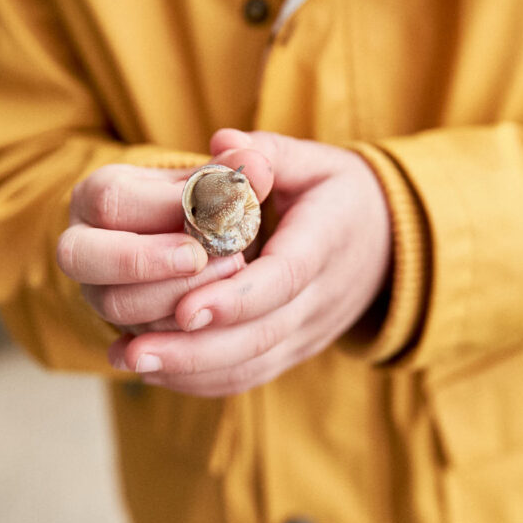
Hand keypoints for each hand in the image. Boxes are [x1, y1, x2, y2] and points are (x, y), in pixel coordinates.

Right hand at [57, 151, 273, 334]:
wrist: (197, 242)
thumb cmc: (205, 202)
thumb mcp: (217, 178)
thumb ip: (233, 169)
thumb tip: (248, 158)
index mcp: (99, 195)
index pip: (110, 200)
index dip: (158, 213)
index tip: (206, 225)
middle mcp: (84, 243)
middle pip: (81, 258)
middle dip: (145, 263)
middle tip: (201, 260)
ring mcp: (98, 291)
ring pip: (113, 307)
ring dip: (172, 300)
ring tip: (224, 282)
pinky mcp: (122, 330)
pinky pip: (141, 343)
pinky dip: (181, 337)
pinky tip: (218, 323)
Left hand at [108, 129, 391, 396]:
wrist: (390, 245)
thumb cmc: (339, 195)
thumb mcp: (315, 162)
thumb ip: (268, 153)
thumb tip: (223, 143)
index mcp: (326, 243)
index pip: (283, 280)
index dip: (235, 299)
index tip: (185, 309)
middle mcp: (321, 297)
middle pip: (260, 335)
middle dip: (195, 349)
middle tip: (136, 350)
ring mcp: (309, 331)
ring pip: (252, 364)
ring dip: (189, 370)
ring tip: (132, 362)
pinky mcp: (294, 351)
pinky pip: (250, 376)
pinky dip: (201, 380)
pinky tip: (153, 371)